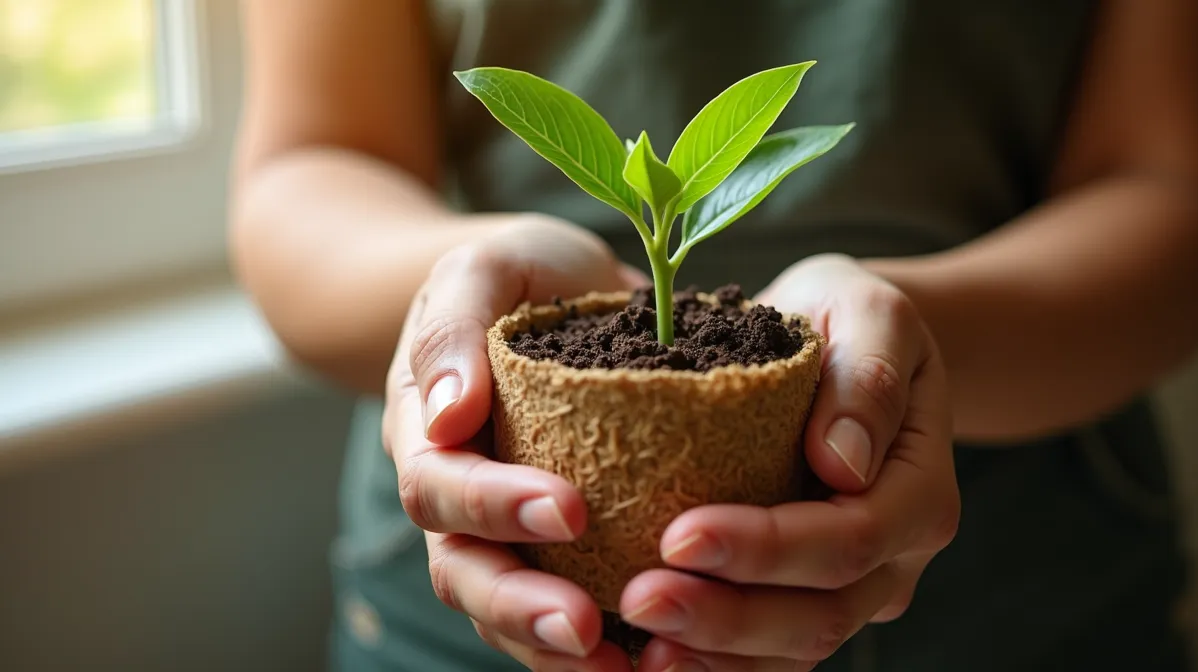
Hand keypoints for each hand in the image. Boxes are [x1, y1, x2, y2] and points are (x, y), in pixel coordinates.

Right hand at [382, 215, 642, 670]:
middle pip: (463, 570)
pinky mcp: (557, 543)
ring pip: (504, 607)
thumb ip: (453, 325)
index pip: (439, 486)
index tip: (570, 509)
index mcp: (428, 429)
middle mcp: (458, 492)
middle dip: (518, 605)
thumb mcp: (483, 266)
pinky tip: (648, 658)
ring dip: (552, 646)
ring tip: (620, 668)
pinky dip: (596, 637)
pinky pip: (563, 600)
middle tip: (584, 625)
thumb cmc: (514, 272)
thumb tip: (444, 414)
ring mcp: (501, 526)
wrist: (549, 287)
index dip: (494, 506)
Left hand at [620, 254, 960, 670]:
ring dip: (714, 657)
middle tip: (638, 597)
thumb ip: (867, 376)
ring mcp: (856, 590)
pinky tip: (649, 655)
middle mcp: (896, 557)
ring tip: (638, 644)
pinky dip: (712, 661)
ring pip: (794, 651)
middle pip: (820, 615)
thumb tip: (842, 463)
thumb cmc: (850, 317)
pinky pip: (768, 654)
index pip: (849, 539)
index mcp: (920, 492)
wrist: (847, 345)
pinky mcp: (808, 599)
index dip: (767, 549)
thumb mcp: (870, 311)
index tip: (679, 533)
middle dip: (726, 618)